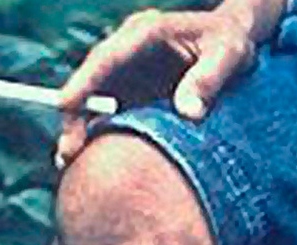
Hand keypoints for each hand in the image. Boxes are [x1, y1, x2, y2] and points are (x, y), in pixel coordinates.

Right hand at [54, 5, 268, 161]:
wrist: (230, 43)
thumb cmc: (230, 43)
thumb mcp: (229, 55)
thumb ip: (209, 79)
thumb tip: (188, 113)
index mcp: (148, 32)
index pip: (108, 56)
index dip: (85, 80)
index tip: (66, 104)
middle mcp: (126, 50)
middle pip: (90, 80)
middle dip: (74, 113)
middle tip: (68, 150)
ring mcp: (122, 72)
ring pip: (89, 99)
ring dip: (78, 129)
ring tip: (70, 161)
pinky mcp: (124, 92)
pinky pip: (101, 114)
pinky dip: (92, 135)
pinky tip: (84, 159)